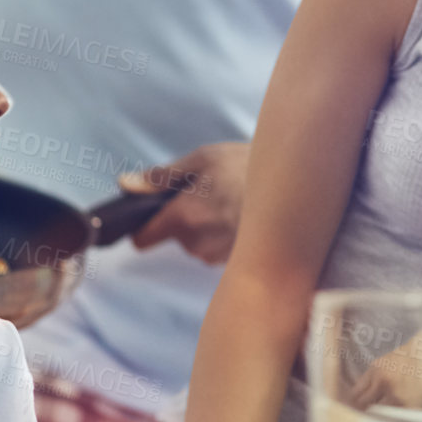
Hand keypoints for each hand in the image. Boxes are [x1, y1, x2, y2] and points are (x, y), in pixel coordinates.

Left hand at [119, 142, 249, 263]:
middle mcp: (198, 243)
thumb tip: (125, 184)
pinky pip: (218, 249)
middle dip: (185, 219)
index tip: (155, 213)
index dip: (144, 226)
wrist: (295, 184)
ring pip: (197, 244)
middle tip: (208, 194)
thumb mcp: (202, 160)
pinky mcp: (237, 261)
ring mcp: (218, 256)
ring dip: (207, 227)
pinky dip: (225, 235)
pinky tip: (242, 215)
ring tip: (230, 202)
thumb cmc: (248, 167)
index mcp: (183, 217)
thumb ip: (161, 177)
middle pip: (175, 238)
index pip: (143, 239)